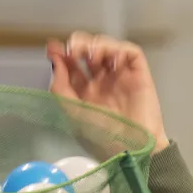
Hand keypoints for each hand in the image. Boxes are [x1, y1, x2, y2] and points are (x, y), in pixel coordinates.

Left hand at [46, 34, 165, 143]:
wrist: (132, 147)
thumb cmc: (102, 137)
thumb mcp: (72, 113)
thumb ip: (60, 87)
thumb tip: (56, 61)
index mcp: (83, 92)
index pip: (71, 65)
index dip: (61, 53)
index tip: (53, 47)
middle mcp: (101, 81)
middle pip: (88, 50)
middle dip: (79, 44)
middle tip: (74, 52)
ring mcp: (121, 76)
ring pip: (108, 46)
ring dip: (97, 45)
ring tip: (92, 58)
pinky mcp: (139, 74)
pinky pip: (131, 52)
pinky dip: (119, 49)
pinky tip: (112, 61)